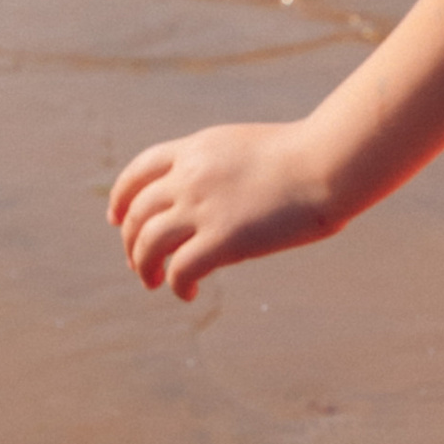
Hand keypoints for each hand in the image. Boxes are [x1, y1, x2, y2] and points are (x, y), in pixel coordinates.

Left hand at [108, 121, 338, 299]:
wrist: (327, 163)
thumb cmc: (305, 158)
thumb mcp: (248, 150)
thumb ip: (221, 169)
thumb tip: (217, 197)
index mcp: (196, 150)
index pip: (139, 171)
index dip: (120, 197)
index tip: (116, 219)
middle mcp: (190, 177)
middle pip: (137, 212)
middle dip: (131, 241)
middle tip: (138, 263)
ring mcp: (203, 207)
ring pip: (147, 243)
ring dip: (143, 267)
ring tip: (152, 282)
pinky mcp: (222, 240)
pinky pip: (180, 270)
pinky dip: (176, 285)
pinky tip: (188, 293)